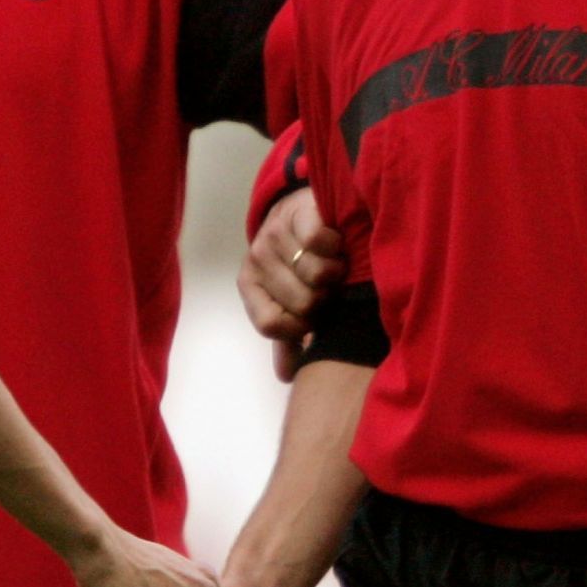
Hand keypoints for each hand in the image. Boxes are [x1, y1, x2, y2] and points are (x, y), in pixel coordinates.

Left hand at [237, 189, 343, 376]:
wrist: (300, 210)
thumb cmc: (298, 263)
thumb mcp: (290, 300)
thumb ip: (289, 337)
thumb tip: (287, 375)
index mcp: (250, 287)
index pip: (272, 325)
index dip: (300, 328)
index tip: (314, 318)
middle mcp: (256, 261)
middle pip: (302, 303)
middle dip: (324, 300)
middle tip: (328, 288)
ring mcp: (273, 236)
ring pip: (316, 275)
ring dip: (335, 274)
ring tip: (335, 266)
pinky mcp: (296, 215)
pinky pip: (320, 243)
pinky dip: (336, 249)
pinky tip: (336, 245)